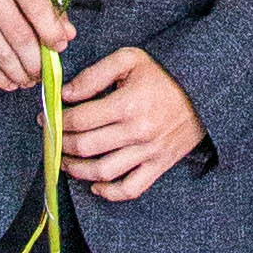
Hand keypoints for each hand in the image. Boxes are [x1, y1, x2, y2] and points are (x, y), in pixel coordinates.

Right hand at [0, 0, 72, 89]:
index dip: (52, 32)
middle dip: (36, 62)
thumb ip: (49, 10)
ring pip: (2, 54)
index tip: (59, 47)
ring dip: (20, 74)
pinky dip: (0, 77)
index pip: (37, 6)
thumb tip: (67, 35)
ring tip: (28, 80)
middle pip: (20, 36)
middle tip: (43, 74)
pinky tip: (10, 82)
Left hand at [60, 44, 205, 197]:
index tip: (47, 118)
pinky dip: (110, 192)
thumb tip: (65, 94)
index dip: (57, 120)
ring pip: (103, 172)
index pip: (79, 119)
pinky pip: (131, 189)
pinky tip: (96, 186)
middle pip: (86, 147)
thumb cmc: (165, 72)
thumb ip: (95, 74)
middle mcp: (137, 131)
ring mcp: (149, 152)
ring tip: (66, 161)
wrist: (206, 90)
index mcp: (128, 103)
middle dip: (62, 144)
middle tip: (53, 138)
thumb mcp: (130, 59)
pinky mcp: (160, 165)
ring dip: (77, 170)